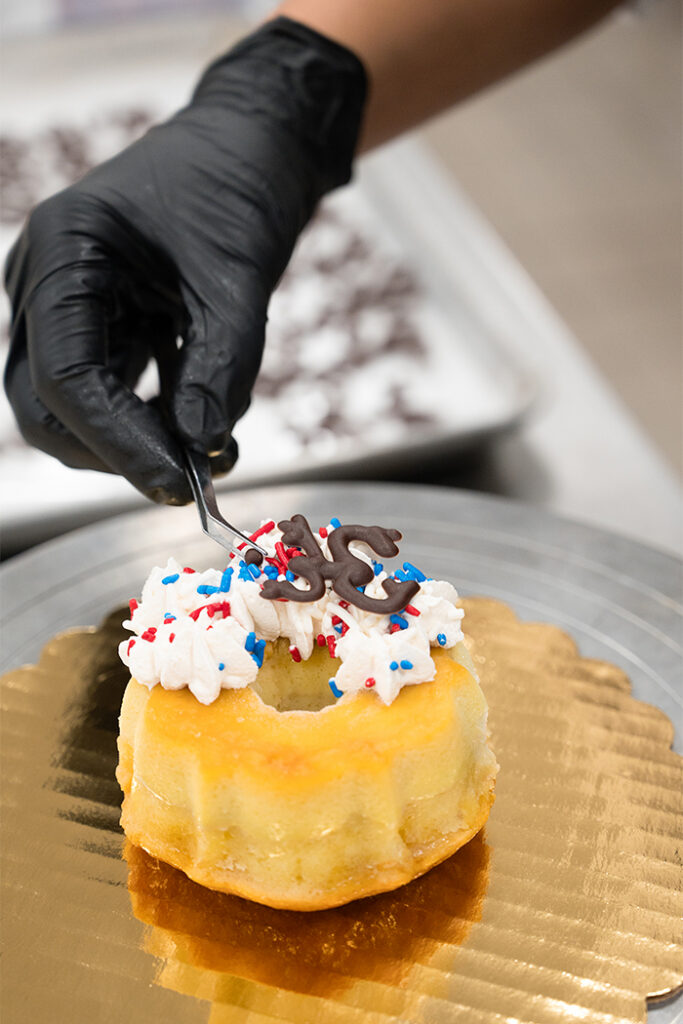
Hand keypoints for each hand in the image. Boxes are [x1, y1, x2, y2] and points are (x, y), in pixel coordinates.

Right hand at [4, 17, 365, 502]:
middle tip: (190, 480)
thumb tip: (203, 449)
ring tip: (214, 451)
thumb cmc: (237, 187)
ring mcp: (68, 303)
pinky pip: (112, 388)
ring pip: (76, 406)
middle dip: (118, 450)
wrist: (252, 144)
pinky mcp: (100, 321)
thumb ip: (221, 369)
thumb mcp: (237, 279)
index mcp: (63, 251)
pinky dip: (154, 416)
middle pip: (49, 404)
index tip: (177, 484)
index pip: (63, 377)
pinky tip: (207, 423)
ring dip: (139, 439)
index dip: (117, 443)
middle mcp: (46, 279)